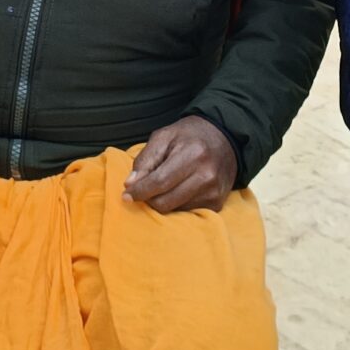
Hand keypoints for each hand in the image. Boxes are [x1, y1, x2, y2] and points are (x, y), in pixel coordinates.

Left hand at [122, 116, 237, 213]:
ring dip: (162, 202)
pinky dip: (176, 204)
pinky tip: (178, 190)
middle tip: (144, 190)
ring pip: (174, 210)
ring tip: (163, 186)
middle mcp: (206, 175)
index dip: (139, 191)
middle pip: (165, 202)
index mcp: (193, 153)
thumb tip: (130, 185)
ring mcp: (213, 192)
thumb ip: (145, 159)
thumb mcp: (164, 137)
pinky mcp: (216, 203)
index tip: (126, 196)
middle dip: (148, 199)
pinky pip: (186, 212)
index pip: (159, 181)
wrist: (224, 139)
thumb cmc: (189, 136)